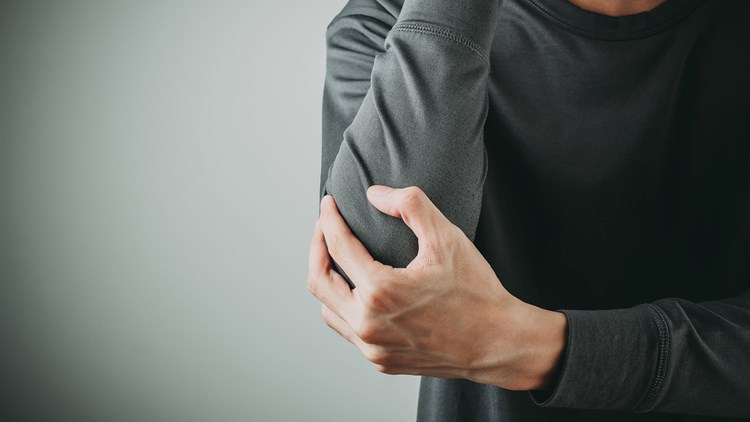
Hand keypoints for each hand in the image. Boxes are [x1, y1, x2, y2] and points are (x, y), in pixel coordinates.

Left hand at [307, 185, 566, 389]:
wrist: (499, 342)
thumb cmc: (476, 290)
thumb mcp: (447, 237)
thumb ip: (410, 204)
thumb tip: (373, 194)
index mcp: (380, 291)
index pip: (337, 246)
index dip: (329, 219)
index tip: (328, 204)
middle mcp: (369, 323)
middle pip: (319, 280)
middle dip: (316, 248)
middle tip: (324, 227)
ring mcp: (373, 347)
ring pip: (328, 309)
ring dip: (327, 279)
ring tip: (337, 257)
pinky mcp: (381, 360)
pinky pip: (347, 329)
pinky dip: (343, 305)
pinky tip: (356, 290)